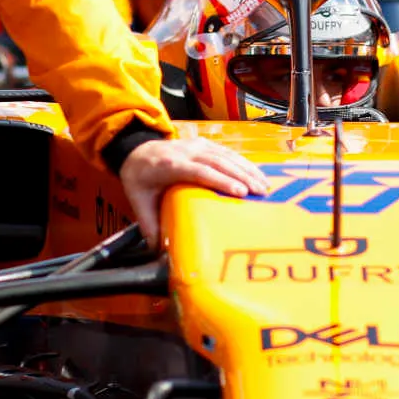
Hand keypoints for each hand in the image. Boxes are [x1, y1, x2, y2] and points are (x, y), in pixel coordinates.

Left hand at [119, 137, 270, 244]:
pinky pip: (226, 151)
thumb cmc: (139, 178)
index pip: (199, 171)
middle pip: (217, 162)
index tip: (240, 192)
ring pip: (225, 155)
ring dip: (246, 169)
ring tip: (264, 186)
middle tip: (260, 193)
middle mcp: (185, 152)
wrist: (134, 150)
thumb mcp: (138, 202)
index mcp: (170, 166)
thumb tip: (159, 254)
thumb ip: (150, 227)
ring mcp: (196, 145)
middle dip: (241, 176)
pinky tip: (256, 173)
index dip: (221, 180)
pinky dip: (242, 162)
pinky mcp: (203, 144)